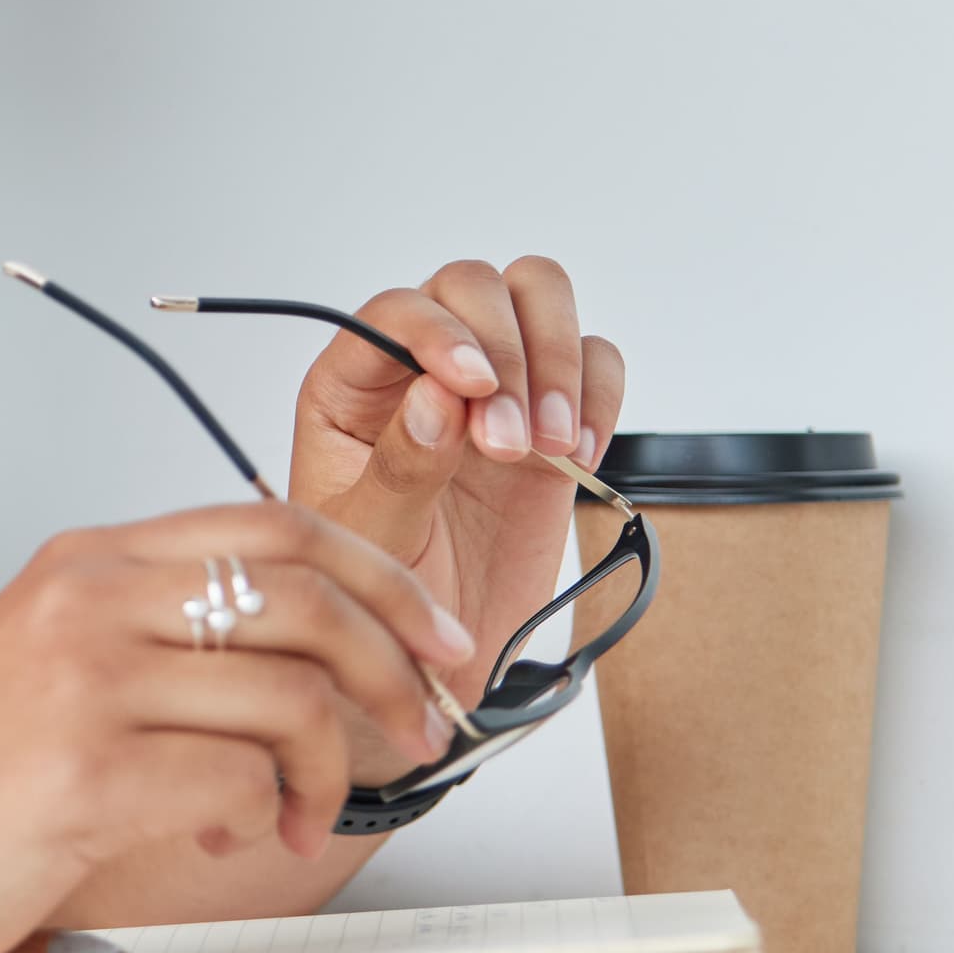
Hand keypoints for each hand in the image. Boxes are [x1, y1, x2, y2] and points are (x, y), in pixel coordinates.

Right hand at [0, 501, 480, 952]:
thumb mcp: (58, 663)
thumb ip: (164, 634)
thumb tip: (330, 654)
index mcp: (86, 561)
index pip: (275, 525)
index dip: (381, 578)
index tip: (435, 638)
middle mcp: (84, 599)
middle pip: (305, 599)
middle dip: (395, 674)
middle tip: (419, 734)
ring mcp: (80, 682)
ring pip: (290, 697)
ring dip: (330, 772)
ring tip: (299, 816)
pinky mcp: (81, 773)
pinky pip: (240, 783)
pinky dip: (260, 820)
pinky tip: (222, 840)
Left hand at [284, 257, 627, 770]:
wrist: (432, 665)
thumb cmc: (375, 603)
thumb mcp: (370, 543)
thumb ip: (400, 468)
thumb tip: (435, 396)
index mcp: (351, 386)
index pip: (397, 311)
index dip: (440, 331)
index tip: (471, 385)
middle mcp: (420, 371)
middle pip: (476, 287)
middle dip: (508, 352)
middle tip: (509, 442)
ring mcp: (492, 392)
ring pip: (539, 300)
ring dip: (558, 360)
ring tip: (556, 445)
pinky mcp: (550, 423)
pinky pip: (595, 362)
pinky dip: (602, 391)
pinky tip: (582, 451)